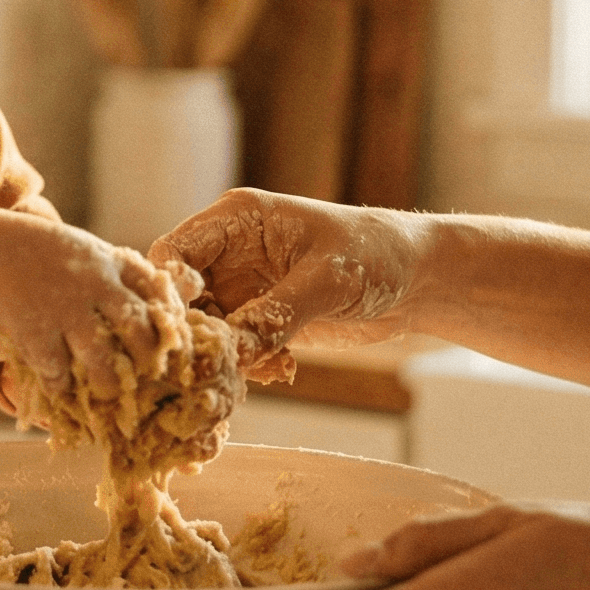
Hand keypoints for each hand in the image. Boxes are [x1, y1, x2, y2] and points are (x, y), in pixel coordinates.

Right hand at [0, 218, 168, 396]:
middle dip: (146, 357)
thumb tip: (137, 298)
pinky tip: (61, 390)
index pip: (154, 289)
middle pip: (138, 328)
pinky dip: (62, 386)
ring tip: (107, 391)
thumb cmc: (25, 248)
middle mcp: (93, 283)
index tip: (168, 338)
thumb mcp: (75, 246)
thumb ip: (104, 269)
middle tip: (146, 374)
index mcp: (105, 260)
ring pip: (103, 359)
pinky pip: (58, 372)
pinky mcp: (34, 330)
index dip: (168, 316)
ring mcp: (64, 308)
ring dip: (108, 382)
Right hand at [151, 188, 429, 378]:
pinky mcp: (261, 318)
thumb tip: (229, 350)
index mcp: (238, 220)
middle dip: (196, 332)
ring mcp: (244, 287)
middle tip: (217, 364)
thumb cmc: (377, 255)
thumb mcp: (326, 280)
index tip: (190, 325)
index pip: (174, 251)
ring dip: (225, 356)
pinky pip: (234, 348)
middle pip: (182, 296)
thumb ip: (276, 313)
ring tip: (265, 368)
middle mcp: (231, 253)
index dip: (170, 289)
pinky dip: (249, 366)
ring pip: (205, 329)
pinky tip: (284, 370)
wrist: (418, 280)